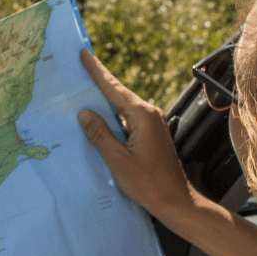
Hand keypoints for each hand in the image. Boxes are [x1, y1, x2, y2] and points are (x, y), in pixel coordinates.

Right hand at [77, 49, 193, 218]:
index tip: (85, 54)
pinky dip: (112, 115)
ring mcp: (153, 123)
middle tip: (80, 66)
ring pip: (123, 107)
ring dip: (105, 100)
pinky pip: (128, 118)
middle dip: (98, 81)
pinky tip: (99, 118)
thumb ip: (100, 134)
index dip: (97, 71)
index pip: (113, 88)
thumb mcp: (118, 160)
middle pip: (118, 93)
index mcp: (143, 116)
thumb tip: (85, 113)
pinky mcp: (151, 134)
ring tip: (84, 90)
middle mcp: (150, 114)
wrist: (176, 201)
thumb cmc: (149, 184)